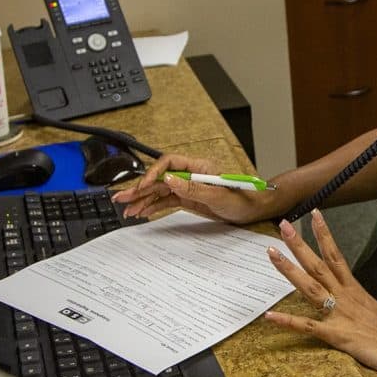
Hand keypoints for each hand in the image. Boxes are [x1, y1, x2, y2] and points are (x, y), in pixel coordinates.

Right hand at [112, 152, 278, 224]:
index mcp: (198, 167)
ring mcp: (189, 188)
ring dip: (143, 200)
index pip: (169, 163)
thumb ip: (193, 189)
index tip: (146, 187)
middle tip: (121, 197)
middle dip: (140, 188)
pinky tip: (142, 212)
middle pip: (160, 178)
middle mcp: (191, 175)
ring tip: (127, 209)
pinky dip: (154, 206)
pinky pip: (167, 201)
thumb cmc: (244, 199)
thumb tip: (169, 180)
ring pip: (160, 191)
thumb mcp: (219, 195)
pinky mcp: (189, 199)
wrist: (255, 210)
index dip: (154, 174)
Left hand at [262, 210, 376, 376]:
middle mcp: (345, 297)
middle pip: (318, 265)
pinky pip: (308, 327)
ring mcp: (340, 314)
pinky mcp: (337, 335)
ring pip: (309, 287)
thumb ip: (360, 305)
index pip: (336, 256)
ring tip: (272, 254)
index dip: (324, 235)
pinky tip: (269, 317)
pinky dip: (288, 322)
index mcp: (355, 290)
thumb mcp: (375, 312)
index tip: (314, 214)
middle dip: (299, 245)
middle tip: (282, 225)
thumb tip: (353, 304)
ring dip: (289, 270)